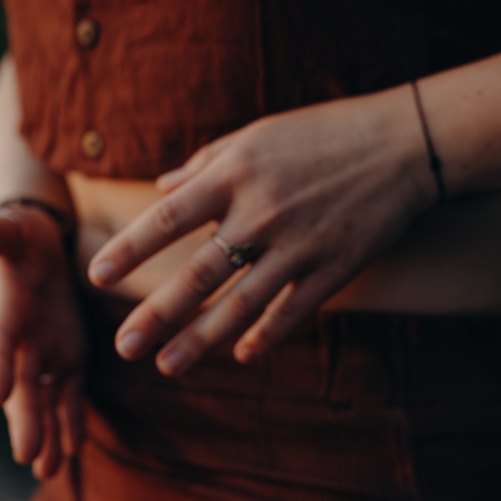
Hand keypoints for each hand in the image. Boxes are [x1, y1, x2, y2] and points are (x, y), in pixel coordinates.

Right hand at [0, 206, 85, 477]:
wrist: (41, 250)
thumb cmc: (22, 237)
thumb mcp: (11, 230)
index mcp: (5, 313)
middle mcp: (21, 344)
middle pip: (22, 387)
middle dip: (25, 421)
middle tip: (25, 455)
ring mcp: (43, 357)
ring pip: (44, 402)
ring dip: (46, 435)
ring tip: (46, 471)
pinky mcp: (67, 361)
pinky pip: (68, 396)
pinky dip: (70, 421)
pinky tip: (72, 450)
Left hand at [88, 85, 436, 372]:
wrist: (404, 143)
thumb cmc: (320, 133)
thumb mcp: (255, 136)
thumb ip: (205, 164)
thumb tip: (162, 187)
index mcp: (235, 175)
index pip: (168, 218)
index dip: (130, 248)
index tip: (96, 275)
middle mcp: (261, 214)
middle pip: (199, 274)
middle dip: (158, 314)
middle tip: (124, 346)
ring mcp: (298, 246)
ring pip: (241, 305)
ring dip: (201, 340)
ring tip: (166, 366)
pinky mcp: (333, 268)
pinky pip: (291, 313)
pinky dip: (265, 336)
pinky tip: (241, 355)